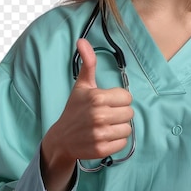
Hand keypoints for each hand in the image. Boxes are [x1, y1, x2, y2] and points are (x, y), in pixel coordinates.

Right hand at [40, 38, 133, 190]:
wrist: (61, 138)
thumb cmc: (75, 109)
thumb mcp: (82, 85)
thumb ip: (88, 63)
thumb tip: (82, 41)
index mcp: (97, 97)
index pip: (127, 98)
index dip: (119, 100)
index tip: (107, 103)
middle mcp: (99, 115)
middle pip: (129, 113)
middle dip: (120, 114)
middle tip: (106, 115)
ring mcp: (100, 133)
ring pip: (128, 128)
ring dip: (119, 128)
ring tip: (105, 126)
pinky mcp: (101, 149)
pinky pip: (123, 142)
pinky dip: (116, 141)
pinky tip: (104, 137)